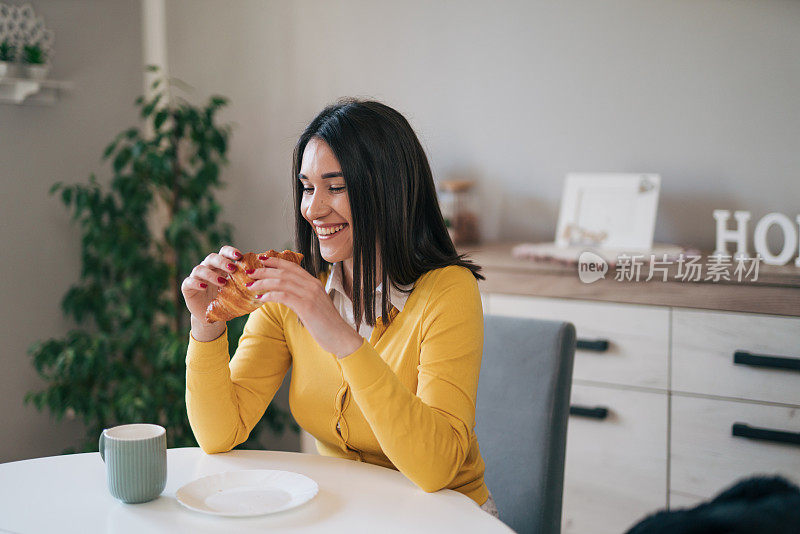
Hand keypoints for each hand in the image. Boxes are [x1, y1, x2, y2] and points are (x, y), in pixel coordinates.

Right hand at [181, 245, 241, 324]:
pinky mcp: (187, 287)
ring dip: (211, 274)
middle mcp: (207, 268)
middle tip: (232, 269)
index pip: (224, 252)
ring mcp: (196, 276)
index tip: (240, 256)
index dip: (231, 252)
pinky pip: (189, 281)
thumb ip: (247, 283)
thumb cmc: (226, 300)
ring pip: (200, 269)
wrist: (212, 316)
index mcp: (220, 266)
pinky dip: (196, 282)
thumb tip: (265, 279)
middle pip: (212, 258)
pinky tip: (203, 287)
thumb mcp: (237, 291)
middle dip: (222, 262)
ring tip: (222, 282)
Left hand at [247, 256, 363, 357]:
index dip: (276, 261)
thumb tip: (286, 295)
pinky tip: (261, 298)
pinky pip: (284, 295)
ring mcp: (310, 295)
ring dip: (263, 282)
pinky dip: (270, 294)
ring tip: (250, 285)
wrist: (340, 337)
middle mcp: (312, 285)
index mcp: (314, 283)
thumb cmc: (326, 324)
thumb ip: (303, 296)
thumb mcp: (315, 305)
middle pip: (284, 272)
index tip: (261, 260)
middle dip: (264, 270)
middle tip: (249, 272)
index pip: (292, 266)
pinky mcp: (307, 306)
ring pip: (281, 282)